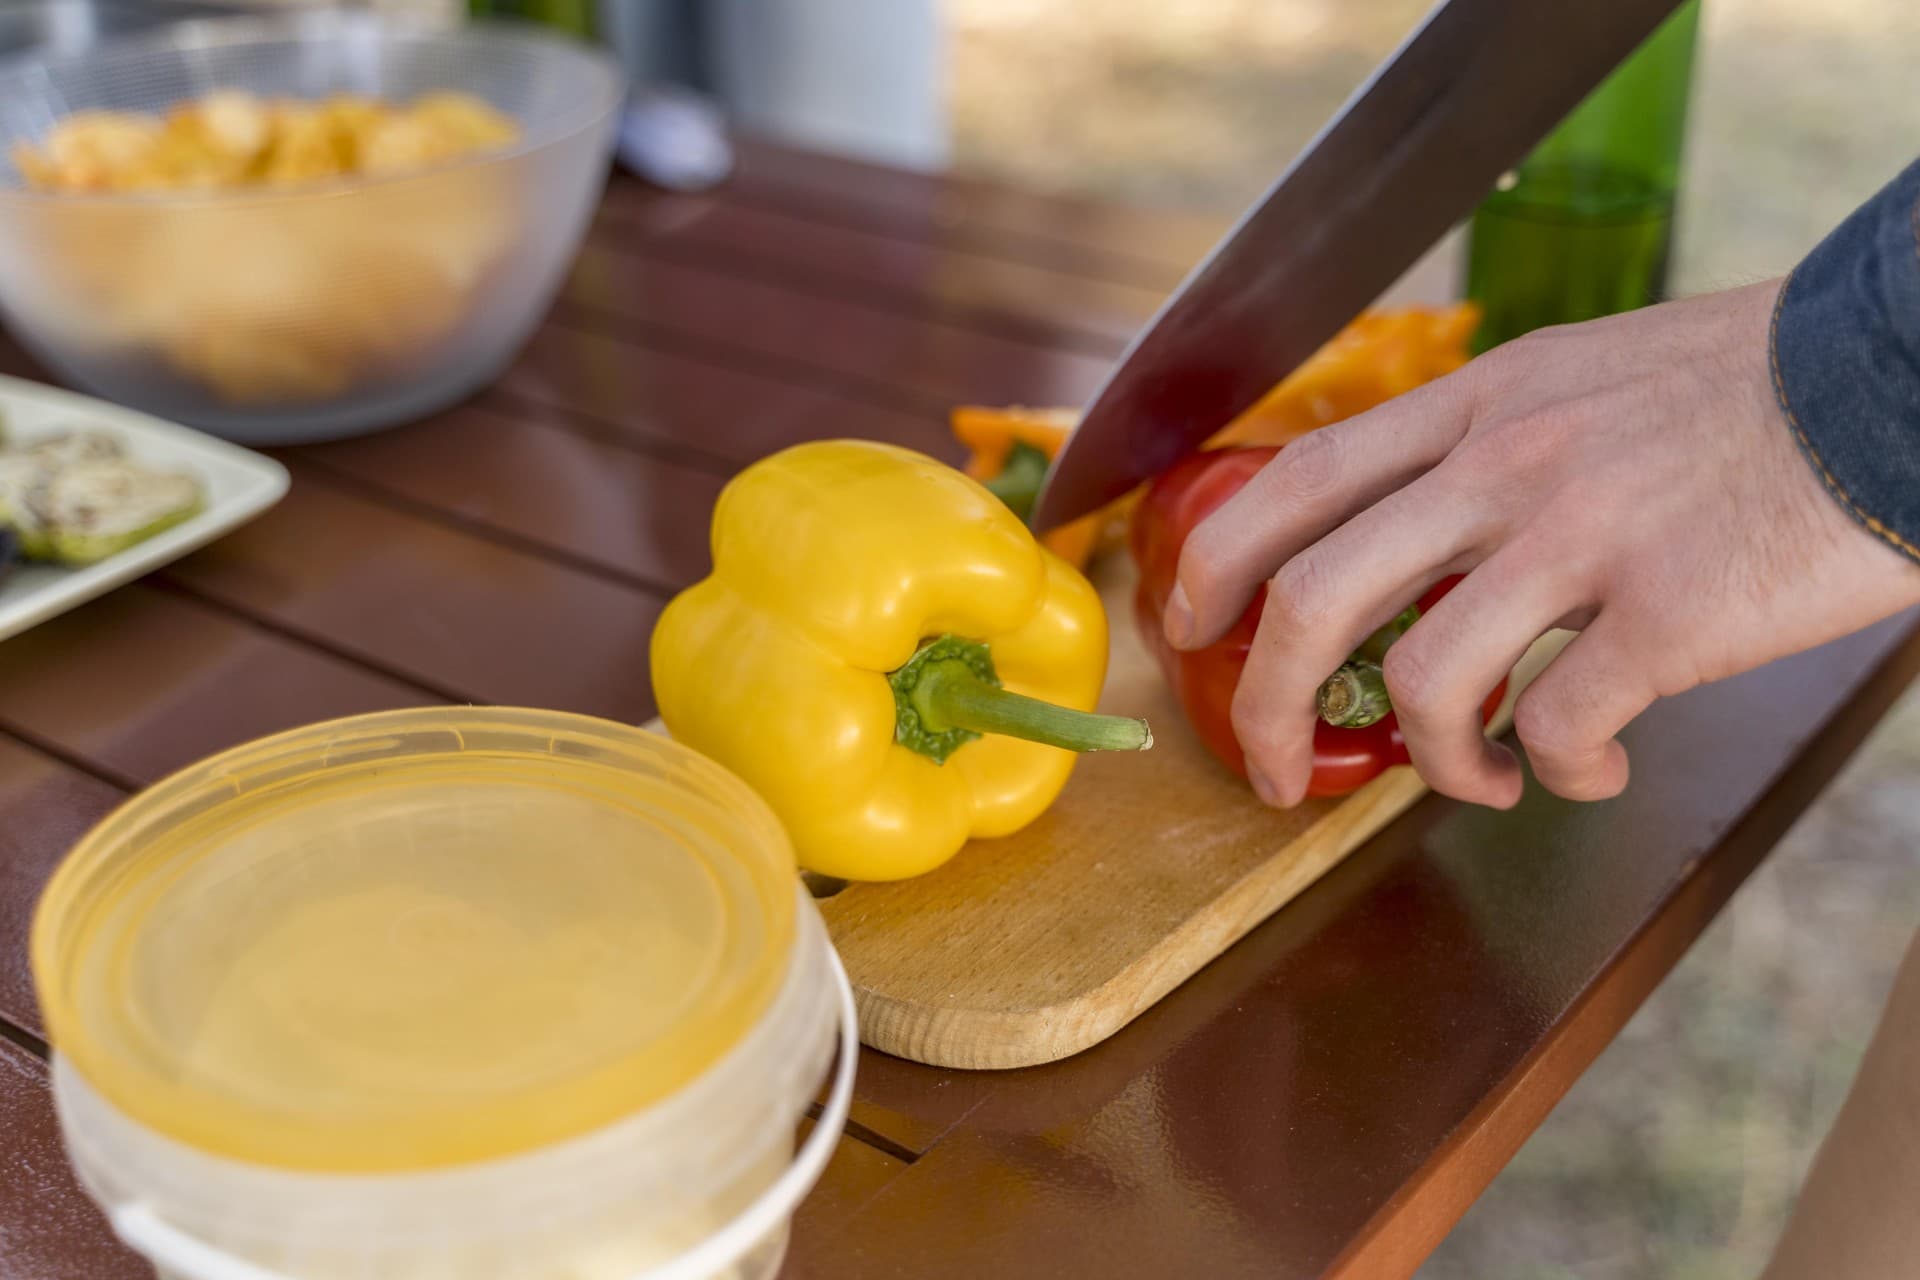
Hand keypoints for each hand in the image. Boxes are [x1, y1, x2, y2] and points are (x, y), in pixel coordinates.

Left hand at [1167, 280, 1919, 808]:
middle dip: (1265, 706)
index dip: (1220, 560)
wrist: (1895, 369)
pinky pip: (1559, 729)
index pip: (1300, 479)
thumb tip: (1419, 532)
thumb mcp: (1585, 376)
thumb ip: (1493, 442)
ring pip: (1427, 682)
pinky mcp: (1667, 612)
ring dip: (1435, 764)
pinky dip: (1560, 773)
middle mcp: (1508, 463)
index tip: (1190, 621)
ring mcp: (1583, 536)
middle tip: (1270, 772)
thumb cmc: (1750, 385)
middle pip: (1316, 594)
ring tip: (1482, 779)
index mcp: (1482, 405)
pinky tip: (1594, 765)